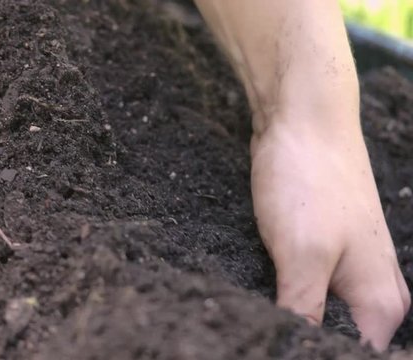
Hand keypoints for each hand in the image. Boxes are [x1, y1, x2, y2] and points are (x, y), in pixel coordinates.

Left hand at [251, 119, 409, 350]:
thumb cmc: (309, 180)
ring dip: (291, 319)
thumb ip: (302, 312)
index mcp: (380, 304)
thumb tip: (289, 346)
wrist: (302, 119)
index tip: (277, 347)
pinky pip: (307, 290)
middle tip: (261, 332)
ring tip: (255, 319)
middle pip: (337, 341)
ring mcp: (347, 269)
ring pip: (320, 316)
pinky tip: (260, 297)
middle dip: (301, 340)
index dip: (311, 356)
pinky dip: (285, 296)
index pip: (353, 355)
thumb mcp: (303, 254)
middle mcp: (372, 292)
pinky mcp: (321, 251)